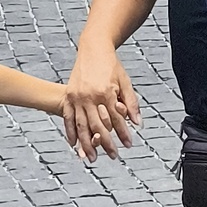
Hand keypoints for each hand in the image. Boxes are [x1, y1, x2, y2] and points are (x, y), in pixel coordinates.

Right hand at [62, 38, 139, 162]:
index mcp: (106, 92)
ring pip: (82, 126)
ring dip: (87, 145)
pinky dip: (70, 133)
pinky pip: (68, 118)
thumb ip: (132, 103)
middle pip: (99, 127)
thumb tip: (138, 123)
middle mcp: (90, 96)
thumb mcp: (125, 81)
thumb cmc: (111, 65)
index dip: (123, 133)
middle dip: (106, 144)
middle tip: (113, 156)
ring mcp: (77, 97)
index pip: (116, 120)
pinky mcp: (69, 96)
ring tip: (92, 158)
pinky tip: (74, 144)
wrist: (93, 48)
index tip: (129, 144)